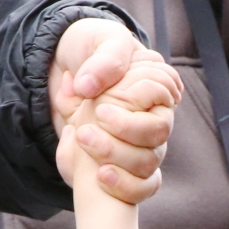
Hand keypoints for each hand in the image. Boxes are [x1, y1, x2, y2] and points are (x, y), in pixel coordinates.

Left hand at [50, 18, 176, 194]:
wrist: (62, 70)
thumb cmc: (89, 49)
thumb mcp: (99, 41)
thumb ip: (105, 59)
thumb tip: (90, 86)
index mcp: (154, 86)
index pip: (166, 96)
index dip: (142, 103)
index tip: (102, 108)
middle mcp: (152, 117)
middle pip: (159, 134)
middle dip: (126, 131)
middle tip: (91, 121)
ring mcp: (141, 145)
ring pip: (148, 162)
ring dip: (115, 154)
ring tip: (81, 140)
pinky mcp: (126, 168)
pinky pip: (142, 187)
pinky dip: (124, 186)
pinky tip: (101, 176)